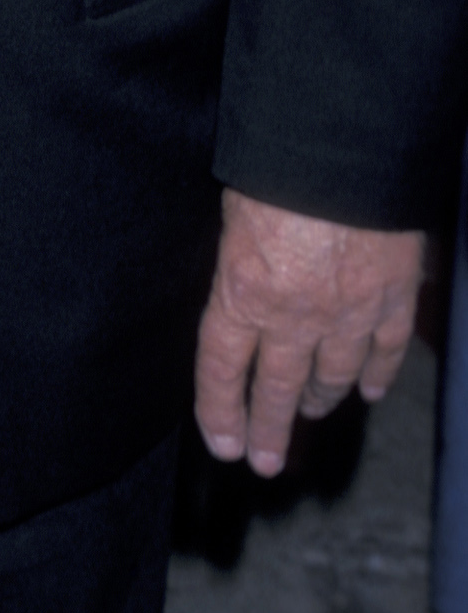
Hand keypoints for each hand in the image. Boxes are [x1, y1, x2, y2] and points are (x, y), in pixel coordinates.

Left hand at [194, 187, 422, 475]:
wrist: (343, 150)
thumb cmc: (276, 168)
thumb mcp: (231, 213)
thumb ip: (236, 262)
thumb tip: (239, 288)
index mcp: (243, 293)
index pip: (223, 369)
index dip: (221, 412)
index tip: (224, 444)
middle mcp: (294, 316)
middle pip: (279, 387)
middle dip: (270, 429)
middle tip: (265, 462)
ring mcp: (348, 312)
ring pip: (333, 375)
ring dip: (320, 399)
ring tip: (310, 413)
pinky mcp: (391, 297)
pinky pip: (384, 350)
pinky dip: (377, 374)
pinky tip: (369, 389)